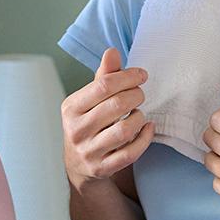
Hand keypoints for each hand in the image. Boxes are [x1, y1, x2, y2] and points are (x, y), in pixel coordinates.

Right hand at [61, 47, 155, 186]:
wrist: (78, 164)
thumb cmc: (88, 123)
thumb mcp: (89, 100)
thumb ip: (103, 76)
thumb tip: (112, 52)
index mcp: (71, 108)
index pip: (103, 86)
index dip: (127, 77)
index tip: (141, 75)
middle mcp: (77, 130)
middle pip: (115, 106)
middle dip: (135, 95)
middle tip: (140, 94)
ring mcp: (89, 151)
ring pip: (124, 131)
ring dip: (138, 118)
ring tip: (138, 113)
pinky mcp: (102, 168)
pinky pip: (130, 153)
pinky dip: (144, 139)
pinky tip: (148, 128)